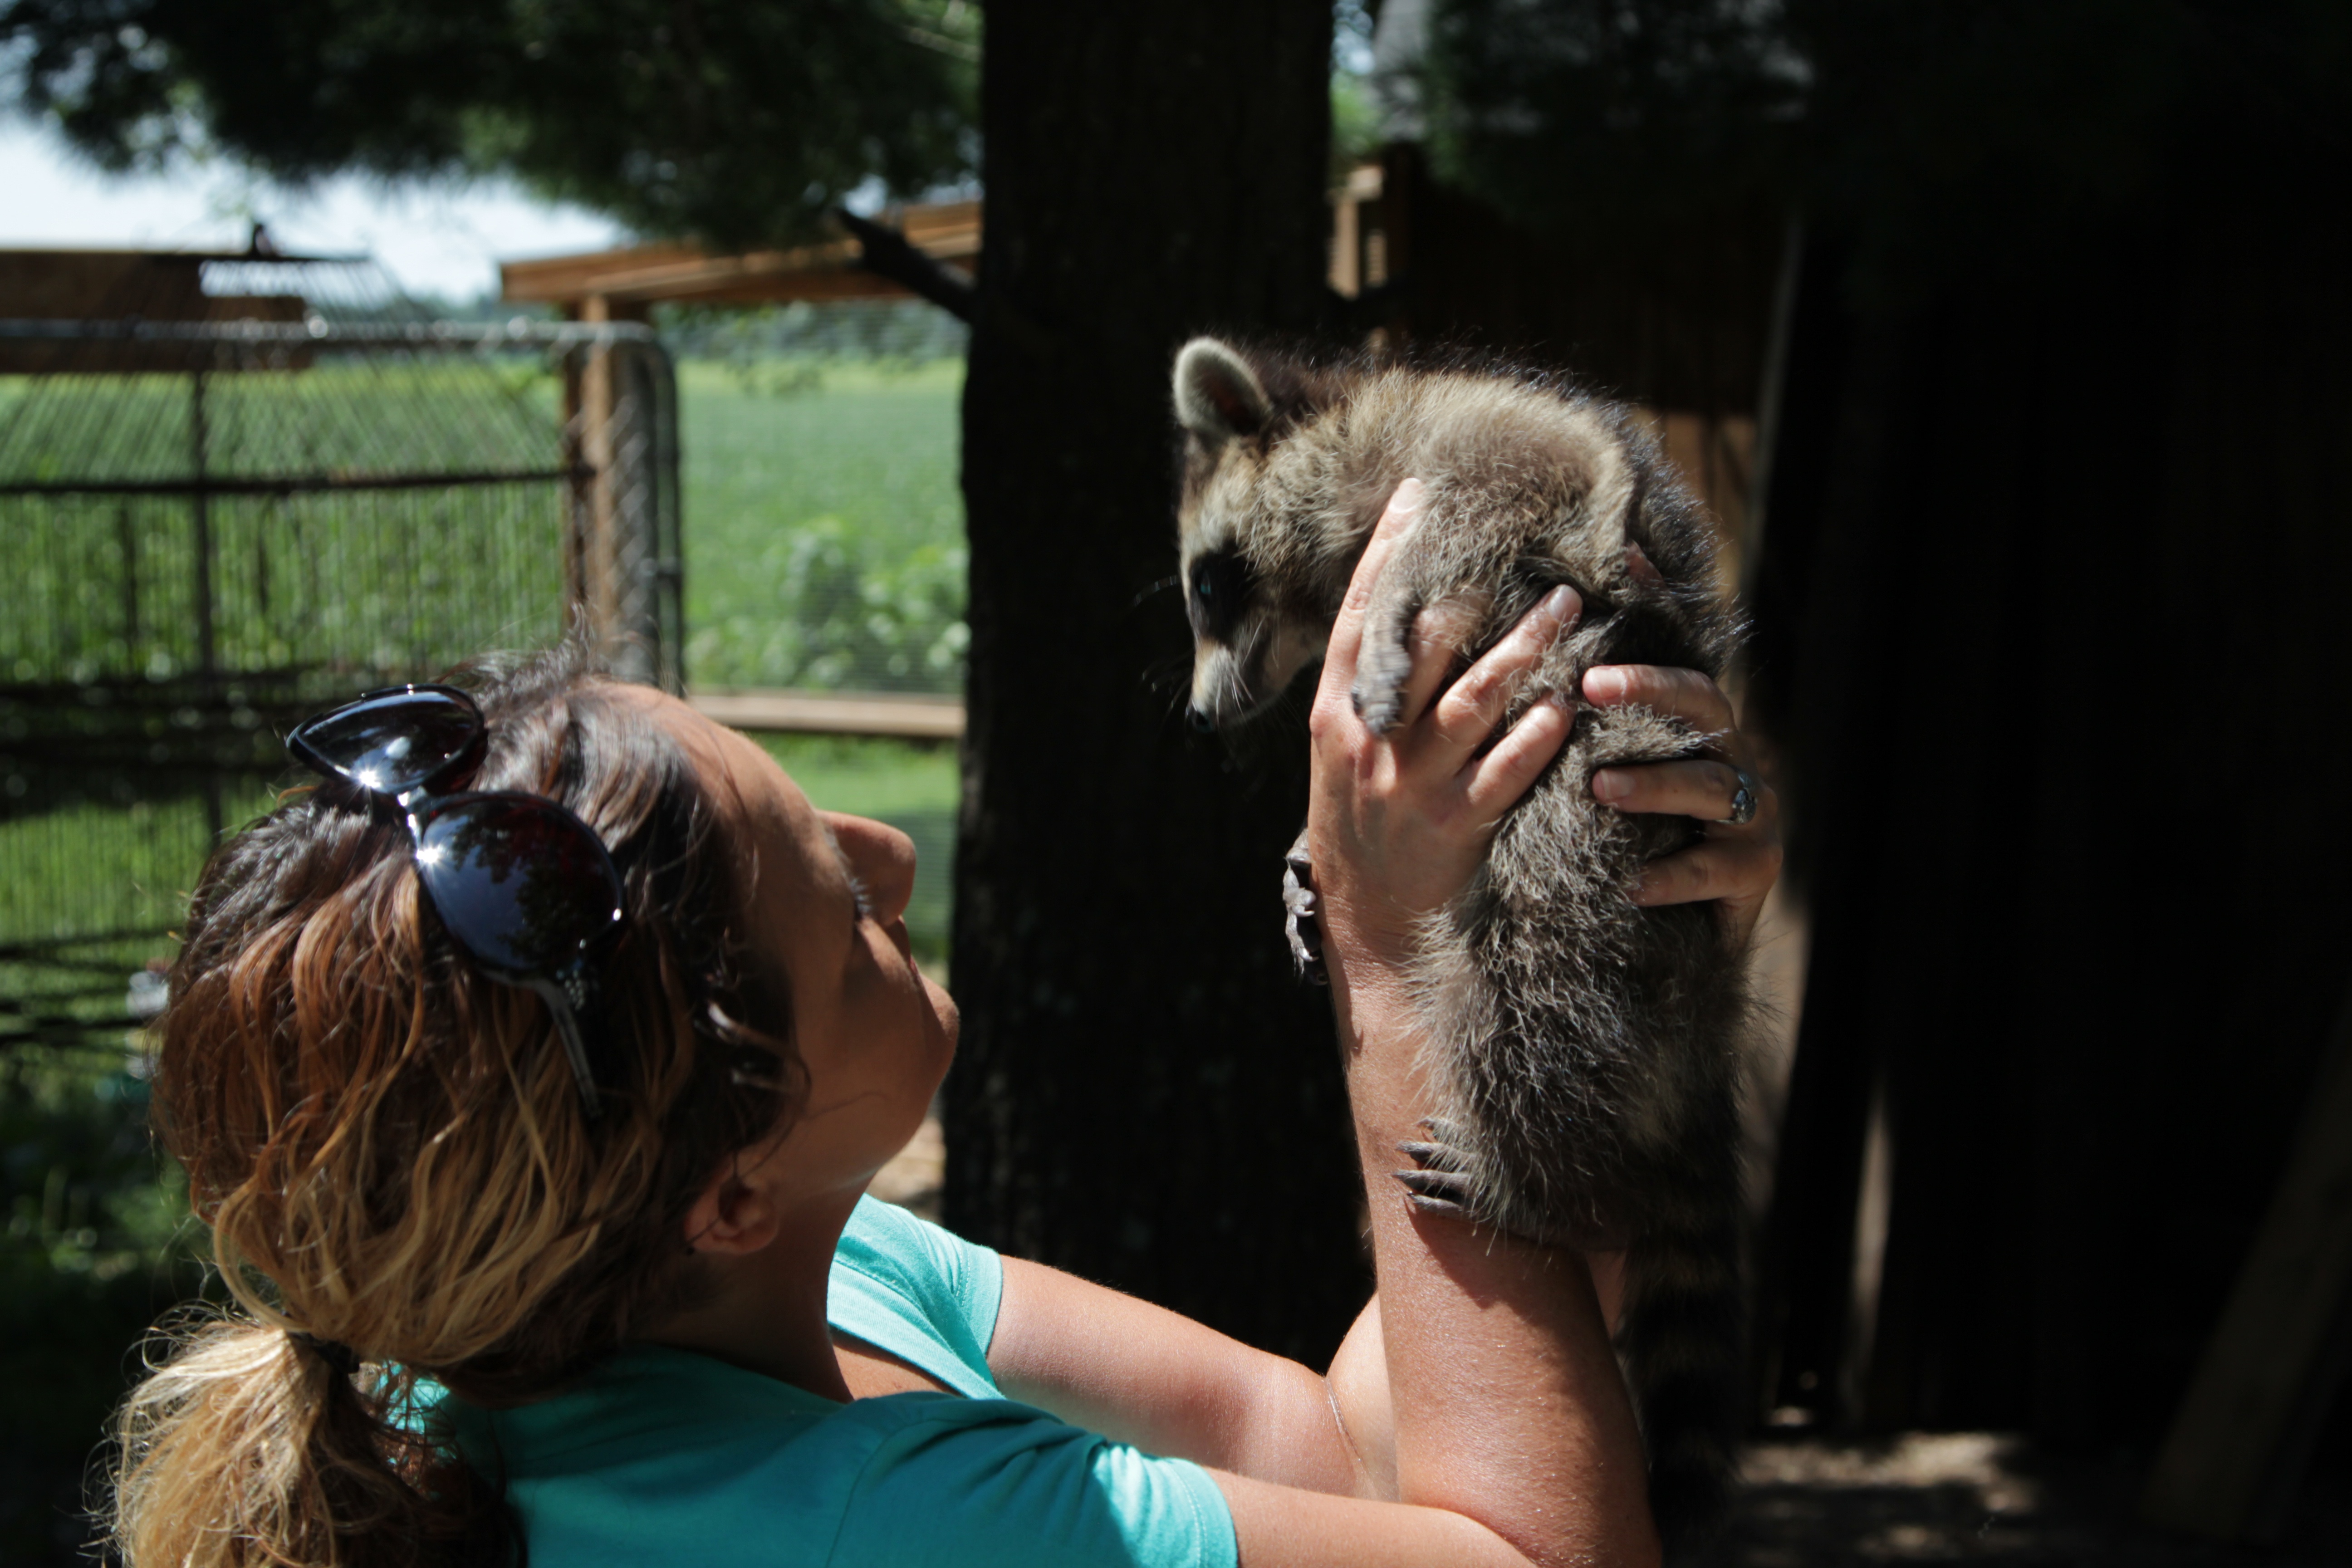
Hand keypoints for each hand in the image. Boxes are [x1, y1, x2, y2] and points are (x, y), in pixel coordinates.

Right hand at [1306, 479, 1578, 995]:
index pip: (1360, 619)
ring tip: (1567, 609)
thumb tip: (1413, 604)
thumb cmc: (1363, 819)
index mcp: (1337, 713)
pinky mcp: (1458, 825)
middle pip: (1423, 649)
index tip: (1421, 495)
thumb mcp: (1343, 749)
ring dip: (1524, 651)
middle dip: (1477, 595)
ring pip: (1473, 701)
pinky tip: (1568, 705)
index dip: (1388, 555)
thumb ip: (1370, 684)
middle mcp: (1372, 741)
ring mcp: (1414, 783)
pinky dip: (1538, 736)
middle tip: (1533, 557)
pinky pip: (1505, 770)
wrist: (1368, 921)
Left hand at [1584, 665, 1781, 949]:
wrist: (1669, 941)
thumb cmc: (1630, 852)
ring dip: (1654, 785)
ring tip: (1601, 790)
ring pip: (1710, 789)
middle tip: (1587, 708)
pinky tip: (1629, 883)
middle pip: (1706, 722)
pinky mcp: (1756, 870)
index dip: (1646, 679)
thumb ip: (1597, 759)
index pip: (1688, 693)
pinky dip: (1669, 875)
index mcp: (1706, 742)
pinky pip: (1713, 868)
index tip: (1588, 679)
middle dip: (1649, 708)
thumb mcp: (1615, 801)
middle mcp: (1737, 770)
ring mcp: (1754, 820)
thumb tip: (1539, 712)